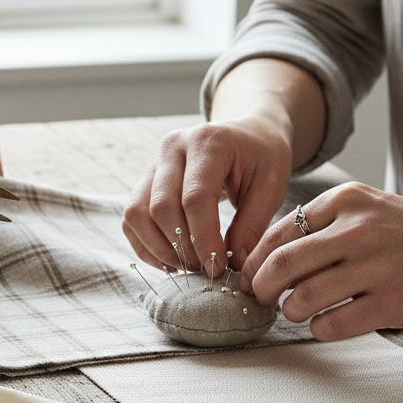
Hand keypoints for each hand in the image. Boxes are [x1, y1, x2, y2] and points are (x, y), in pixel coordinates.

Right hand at [122, 115, 293, 275]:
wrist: (247, 133)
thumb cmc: (261, 158)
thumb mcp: (271, 187)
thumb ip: (251, 225)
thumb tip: (233, 266)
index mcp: (208, 142)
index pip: (195, 198)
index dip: (203, 239)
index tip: (217, 267)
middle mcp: (172, 148)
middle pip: (160, 207)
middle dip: (181, 247)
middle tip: (205, 268)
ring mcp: (153, 162)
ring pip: (136, 213)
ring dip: (158, 249)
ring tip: (186, 266)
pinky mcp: (144, 180)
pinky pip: (131, 219)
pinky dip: (145, 245)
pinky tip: (170, 260)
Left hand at [240, 183, 402, 338]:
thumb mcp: (369, 210)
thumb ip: (322, 227)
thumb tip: (263, 259)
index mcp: (347, 201)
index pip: (277, 233)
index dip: (254, 261)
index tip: (248, 277)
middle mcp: (359, 229)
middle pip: (281, 265)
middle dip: (260, 288)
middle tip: (260, 299)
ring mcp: (377, 266)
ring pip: (302, 299)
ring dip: (291, 312)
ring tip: (299, 311)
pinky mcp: (393, 302)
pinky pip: (332, 325)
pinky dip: (319, 330)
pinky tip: (327, 324)